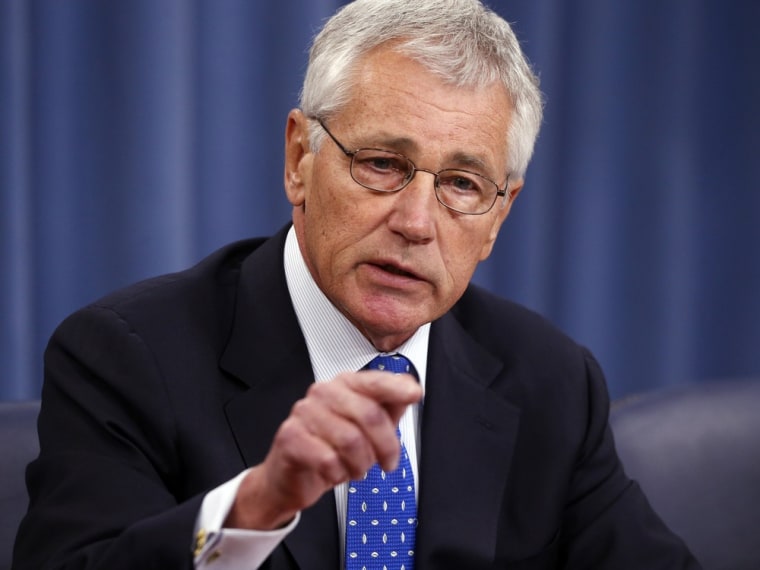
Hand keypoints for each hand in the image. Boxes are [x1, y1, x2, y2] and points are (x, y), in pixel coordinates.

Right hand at [225, 369, 421, 529]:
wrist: (292, 478)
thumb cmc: (331, 449)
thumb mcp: (367, 428)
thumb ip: (389, 406)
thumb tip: (410, 387)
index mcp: (344, 385)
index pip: (374, 382)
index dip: (396, 388)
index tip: (415, 394)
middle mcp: (322, 393)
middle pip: (368, 414)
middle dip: (385, 446)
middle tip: (388, 463)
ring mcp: (304, 413)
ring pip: (350, 440)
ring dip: (360, 464)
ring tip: (356, 469)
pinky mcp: (290, 437)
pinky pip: (328, 459)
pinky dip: (338, 474)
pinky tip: (335, 473)